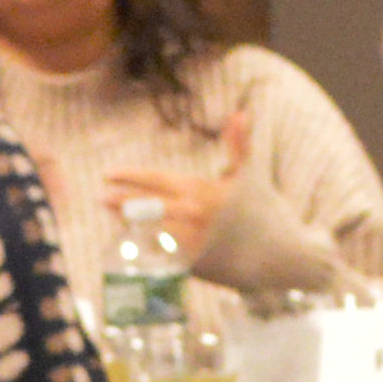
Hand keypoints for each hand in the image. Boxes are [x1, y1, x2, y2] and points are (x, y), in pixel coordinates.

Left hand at [116, 108, 261, 274]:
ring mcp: (191, 245)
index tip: (108, 174)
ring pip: (148, 233)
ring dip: (129, 226)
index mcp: (203, 192)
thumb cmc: (264, 211)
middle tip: (101, 196)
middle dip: (122, 202)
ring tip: (113, 217)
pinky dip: (144, 249)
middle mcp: (193, 219)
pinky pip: (160, 258)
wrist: (282, 257)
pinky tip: (131, 244)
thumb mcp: (250, 176)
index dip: (130, 177)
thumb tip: (239, 113)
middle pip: (147, 208)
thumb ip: (239, 145)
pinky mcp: (192, 269)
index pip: (157, 181)